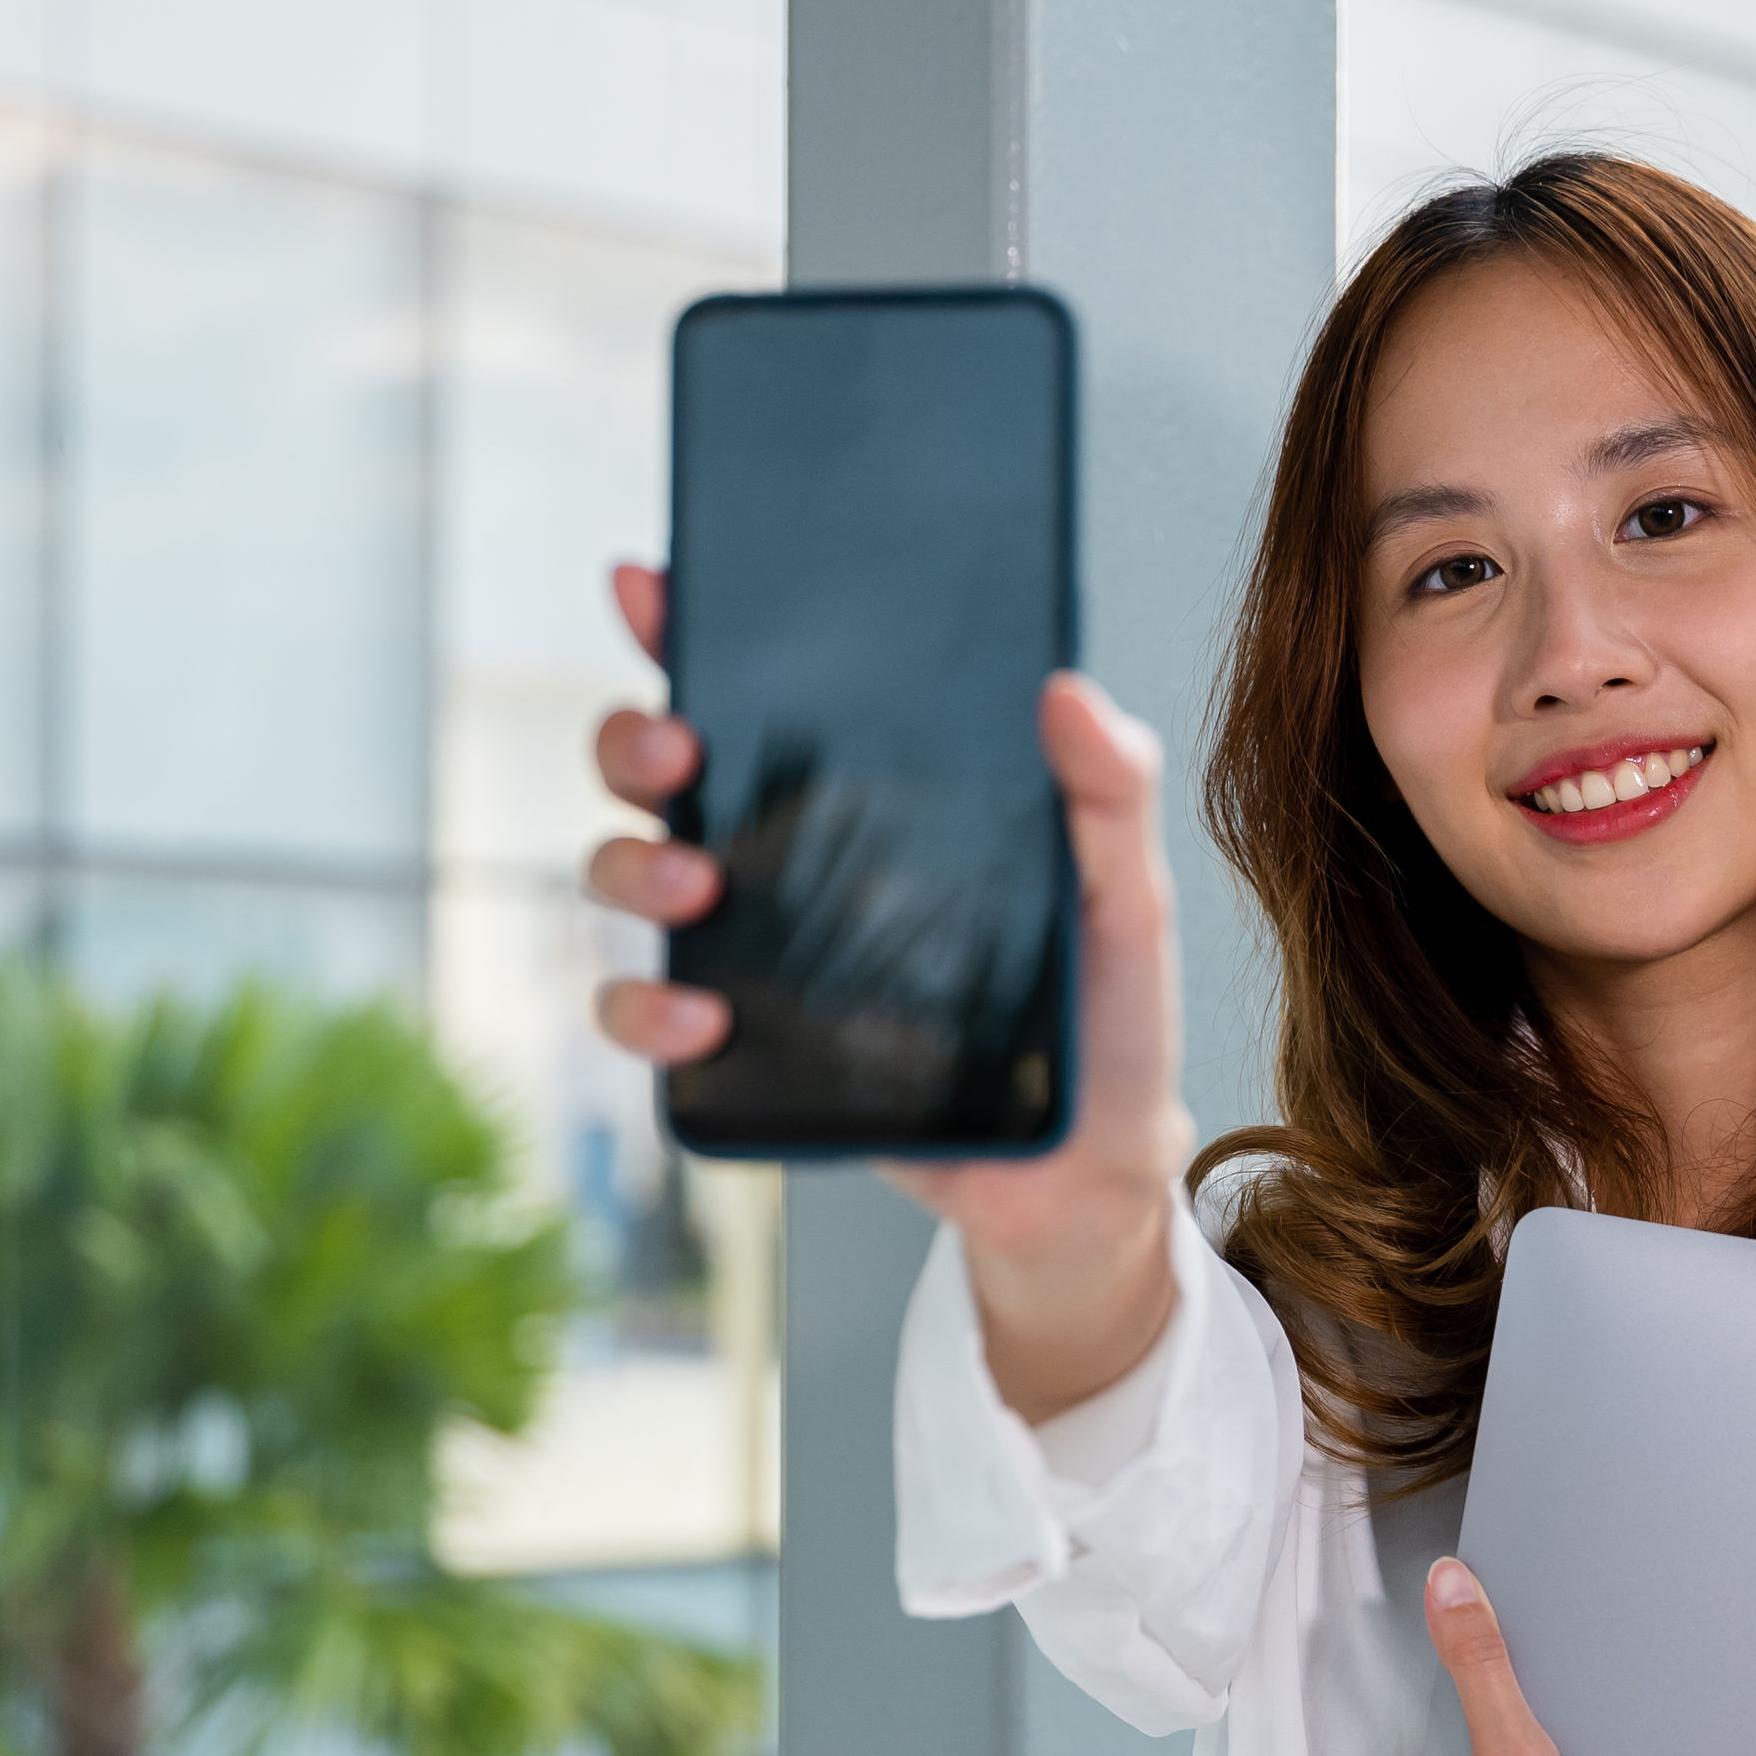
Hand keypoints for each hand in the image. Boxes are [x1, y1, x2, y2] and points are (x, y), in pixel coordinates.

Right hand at [580, 565, 1192, 1418]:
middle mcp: (795, 855)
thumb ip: (1109, 795)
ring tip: (698, 891)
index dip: (690, 626)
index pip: (765, 689)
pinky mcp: (747, 1051)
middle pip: (662, 767)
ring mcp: (760, 950)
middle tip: (678, 751)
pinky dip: (646, 1010)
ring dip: (632, 868)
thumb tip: (1070, 690)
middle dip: (635, 740)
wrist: (1084, 1172)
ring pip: (629, 876)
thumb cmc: (1103, 1016)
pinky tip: (701, 1020)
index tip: (651, 583)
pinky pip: (647, 1015)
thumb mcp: (1125, 897)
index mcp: (875, 794)